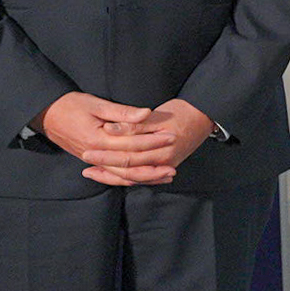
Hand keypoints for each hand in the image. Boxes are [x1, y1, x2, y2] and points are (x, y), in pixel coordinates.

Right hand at [41, 92, 177, 187]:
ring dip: (144, 177)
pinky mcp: (92, 161)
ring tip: (165, 176)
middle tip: (175, 165)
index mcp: (98, 139)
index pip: (132, 144)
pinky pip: (112, 175)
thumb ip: (122, 113)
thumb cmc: (70, 104)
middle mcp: (95, 154)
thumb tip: (146, 114)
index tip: (172, 136)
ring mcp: (93, 160)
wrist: (45, 113)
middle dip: (153, 166)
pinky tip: (144, 178)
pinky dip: (128, 178)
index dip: (153, 141)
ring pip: (122, 175)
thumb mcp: (96, 104)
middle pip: (129, 167)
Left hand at [91, 98, 215, 186]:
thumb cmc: (181, 113)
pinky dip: (127, 177)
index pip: (126, 156)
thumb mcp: (157, 116)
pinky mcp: (165, 166)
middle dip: (104, 168)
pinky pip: (143, 177)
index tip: (87, 151)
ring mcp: (164, 166)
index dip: (105, 155)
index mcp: (159, 150)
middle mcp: (162, 163)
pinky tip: (114, 175)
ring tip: (93, 173)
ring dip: (113, 176)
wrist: (205, 117)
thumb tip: (110, 130)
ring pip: (134, 177)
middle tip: (85, 164)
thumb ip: (133, 125)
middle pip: (128, 170)